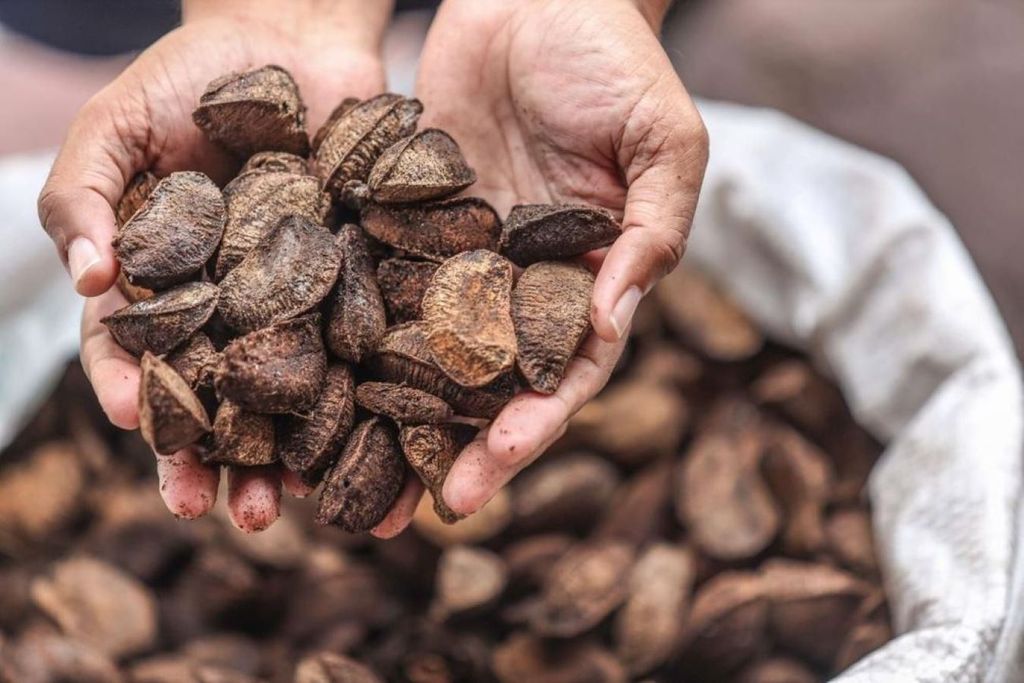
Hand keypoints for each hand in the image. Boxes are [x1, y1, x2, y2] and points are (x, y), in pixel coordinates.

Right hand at [41, 1, 392, 530]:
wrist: (292, 39)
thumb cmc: (191, 77)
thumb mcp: (116, 126)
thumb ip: (84, 195)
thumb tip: (89, 278)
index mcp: (167, 285)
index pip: (141, 354)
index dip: (134, 390)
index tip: (136, 424)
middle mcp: (234, 308)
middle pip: (218, 398)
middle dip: (211, 456)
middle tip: (212, 509)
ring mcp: (300, 302)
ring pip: (292, 395)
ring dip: (285, 456)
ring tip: (286, 507)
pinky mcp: (362, 287)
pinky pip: (365, 352)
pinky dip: (366, 403)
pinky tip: (369, 448)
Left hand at [372, 0, 707, 536]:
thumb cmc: (616, 57)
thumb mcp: (663, 138)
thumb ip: (654, 226)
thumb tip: (614, 314)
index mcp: (587, 280)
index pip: (564, 373)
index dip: (530, 425)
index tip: (487, 470)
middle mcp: (520, 284)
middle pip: (486, 384)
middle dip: (452, 446)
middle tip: (408, 512)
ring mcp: (459, 256)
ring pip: (423, 350)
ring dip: (390, 414)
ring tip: (344, 477)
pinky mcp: (403, 219)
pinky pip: (374, 280)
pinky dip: (346, 331)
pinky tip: (308, 375)